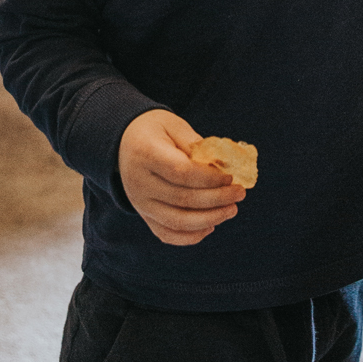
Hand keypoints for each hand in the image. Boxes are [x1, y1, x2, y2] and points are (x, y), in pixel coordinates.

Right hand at [118, 109, 245, 245]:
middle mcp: (139, 183)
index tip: (230, 176)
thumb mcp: (174, 125)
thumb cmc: (155, 130)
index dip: (209, 178)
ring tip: (231, 210)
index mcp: (146, 154)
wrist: (123, 142)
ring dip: (209, 219)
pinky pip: (167, 234)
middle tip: (239, 193)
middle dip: (217, 199)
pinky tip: (211, 225)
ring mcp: (139, 203)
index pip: (181, 172)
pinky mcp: (144, 215)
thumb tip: (225, 165)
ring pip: (177, 222)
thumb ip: (197, 144)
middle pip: (182, 199)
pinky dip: (191, 236)